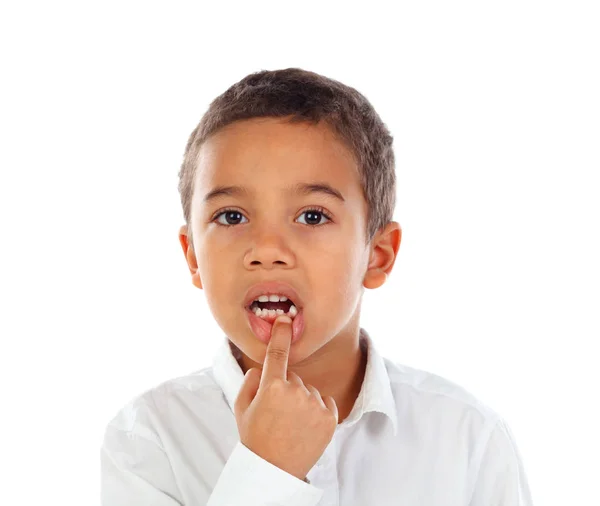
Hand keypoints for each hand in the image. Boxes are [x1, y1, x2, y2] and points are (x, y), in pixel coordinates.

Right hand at [234, 315, 338, 480]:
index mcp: (272, 387)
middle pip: (293, 377)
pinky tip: (305, 426)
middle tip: (276, 413)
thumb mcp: (241, 407)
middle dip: (285, 388)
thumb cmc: (255, 438)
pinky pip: (324, 401)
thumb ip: (250, 381)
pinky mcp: (330, 417)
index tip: (285, 320)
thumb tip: (263, 367)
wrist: (275, 470)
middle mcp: (296, 391)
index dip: (281, 334)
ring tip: (290, 423)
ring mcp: (315, 404)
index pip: (277, 353)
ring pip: (308, 390)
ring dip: (301, 400)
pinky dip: (317, 409)